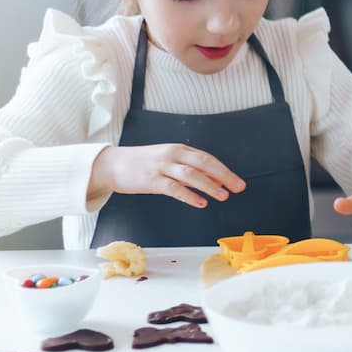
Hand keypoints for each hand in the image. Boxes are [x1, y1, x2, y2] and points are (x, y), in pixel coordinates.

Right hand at [90, 144, 243, 208]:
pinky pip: (174, 188)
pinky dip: (189, 195)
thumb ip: (188, 170)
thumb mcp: (167, 161)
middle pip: (204, 163)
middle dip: (223, 176)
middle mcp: (172, 155)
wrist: (113, 164)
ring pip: (191, 175)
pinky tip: (200, 202)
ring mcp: (161, 167)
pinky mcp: (151, 180)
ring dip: (209, 186)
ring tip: (223, 196)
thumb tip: (213, 182)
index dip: (224, 170)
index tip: (237, 182)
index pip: (207, 158)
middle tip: (238, 188)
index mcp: (179, 149)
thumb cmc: (143, 164)